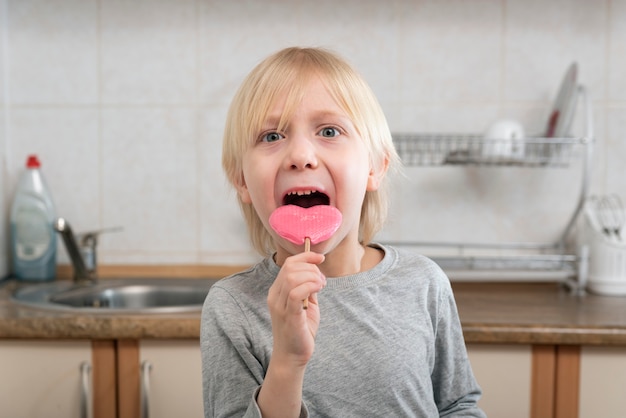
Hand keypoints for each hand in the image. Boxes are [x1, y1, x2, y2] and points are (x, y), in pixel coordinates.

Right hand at [267, 250, 325, 366]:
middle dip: (311, 268)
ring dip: (312, 277)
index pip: (288, 264)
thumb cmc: (300, 331)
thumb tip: (316, 273)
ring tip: (321, 286)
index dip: (305, 256)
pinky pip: (296, 292)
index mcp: (277, 291)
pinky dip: (310, 286)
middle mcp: (275, 296)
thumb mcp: (306, 305)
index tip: (320, 258)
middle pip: (291, 268)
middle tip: (322, 281)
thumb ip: (308, 289)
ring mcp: (280, 306)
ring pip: (292, 277)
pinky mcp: (289, 316)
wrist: (292, 357)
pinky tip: (318, 289)